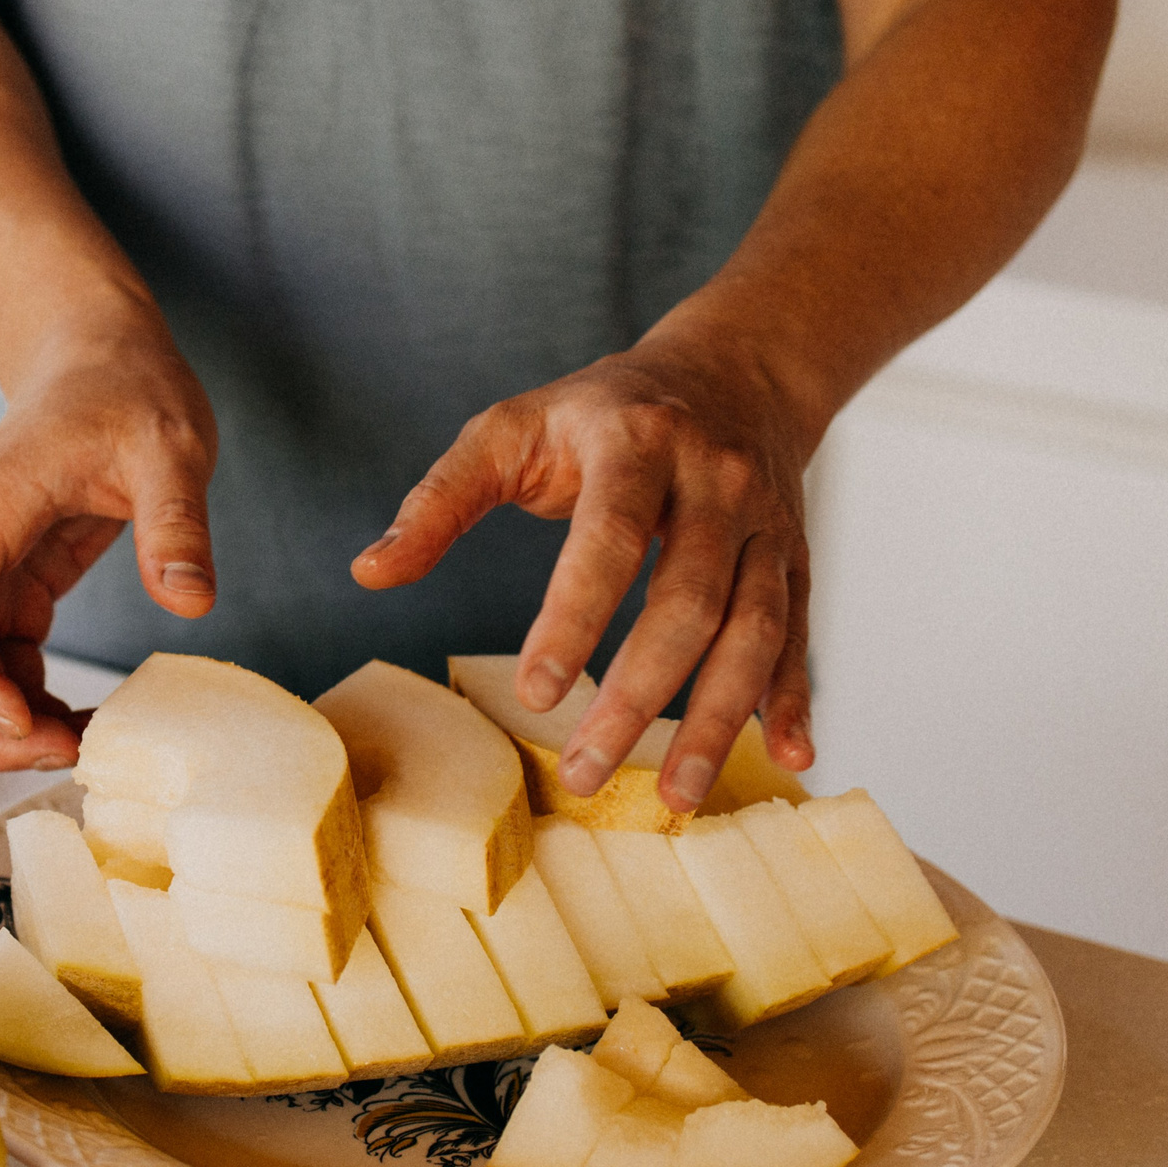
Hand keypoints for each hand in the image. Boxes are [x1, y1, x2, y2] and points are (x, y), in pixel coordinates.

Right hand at [0, 317, 217, 769]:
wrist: (99, 358)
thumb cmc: (125, 388)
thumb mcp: (171, 446)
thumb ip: (177, 522)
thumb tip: (189, 601)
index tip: (22, 716)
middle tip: (66, 751)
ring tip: (76, 744)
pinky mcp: (7, 590)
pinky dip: (22, 707)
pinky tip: (79, 721)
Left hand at [352, 333, 819, 810]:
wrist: (732, 369)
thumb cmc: (598, 412)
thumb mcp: (511, 428)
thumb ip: (440, 500)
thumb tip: (369, 572)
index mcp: (636, 444)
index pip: (608, 541)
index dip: (573, 621)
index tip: (534, 696)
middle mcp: (715, 483)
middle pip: (688, 602)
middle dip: (638, 697)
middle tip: (585, 773)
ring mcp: (765, 524)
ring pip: (753, 630)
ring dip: (718, 720)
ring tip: (674, 797)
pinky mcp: (795, 558)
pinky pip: (799, 634)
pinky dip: (793, 698)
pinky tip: (788, 755)